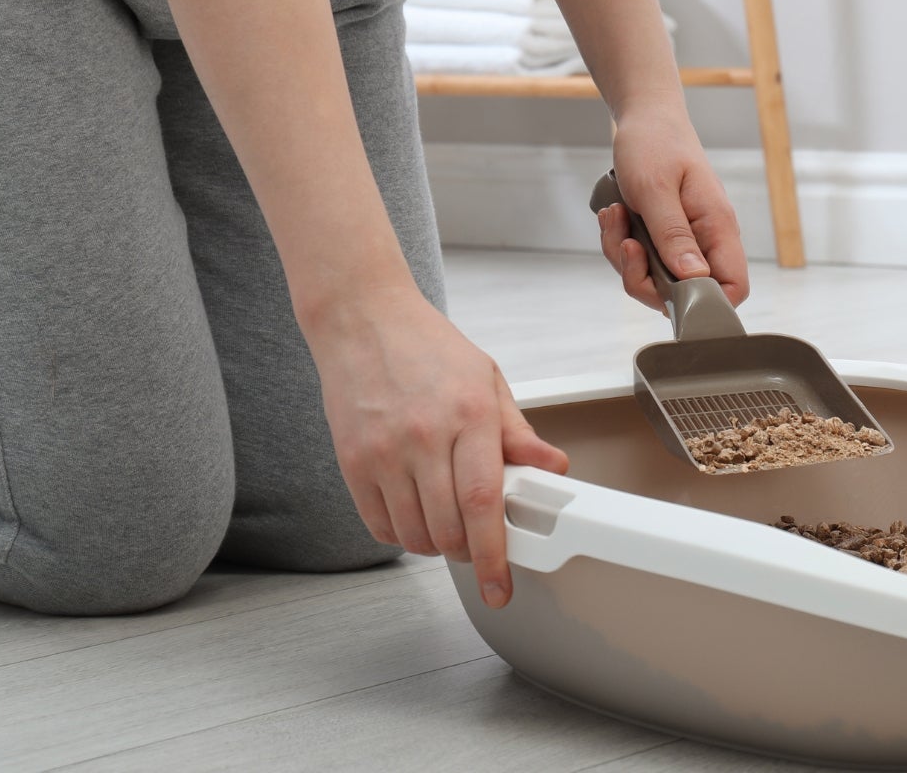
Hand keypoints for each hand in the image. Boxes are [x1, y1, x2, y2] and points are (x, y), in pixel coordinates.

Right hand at [303, 285, 568, 608]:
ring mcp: (384, 452)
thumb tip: (554, 467)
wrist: (362, 320)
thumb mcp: (487, 380)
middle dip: (468, 554)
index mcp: (468, 415)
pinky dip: (401, 534)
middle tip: (478, 546)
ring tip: (447, 523)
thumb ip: (518, 432)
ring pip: (413, 534)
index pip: (484, 502)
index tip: (501, 585)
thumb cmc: (427, 347)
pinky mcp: (352, 462)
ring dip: (435, 545)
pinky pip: (379, 524)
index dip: (495, 553)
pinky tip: (414, 513)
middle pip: (448, 529)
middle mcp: (424, 436)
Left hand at [599, 109, 749, 308]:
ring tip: (616, 217)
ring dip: (625, 258)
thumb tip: (694, 278)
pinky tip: (615, 216)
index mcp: (717, 227)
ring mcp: (684, 240)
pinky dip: (620, 245)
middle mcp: (706, 239)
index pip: (733, 287)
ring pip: (657, 280)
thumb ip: (674, 235)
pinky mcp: (663, 238)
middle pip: (687, 293)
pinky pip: (641, 262)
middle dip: (645, 279)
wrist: (644, 117)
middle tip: (627, 244)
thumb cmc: (655, 143)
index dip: (706, 302)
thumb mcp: (656, 189)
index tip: (666, 290)